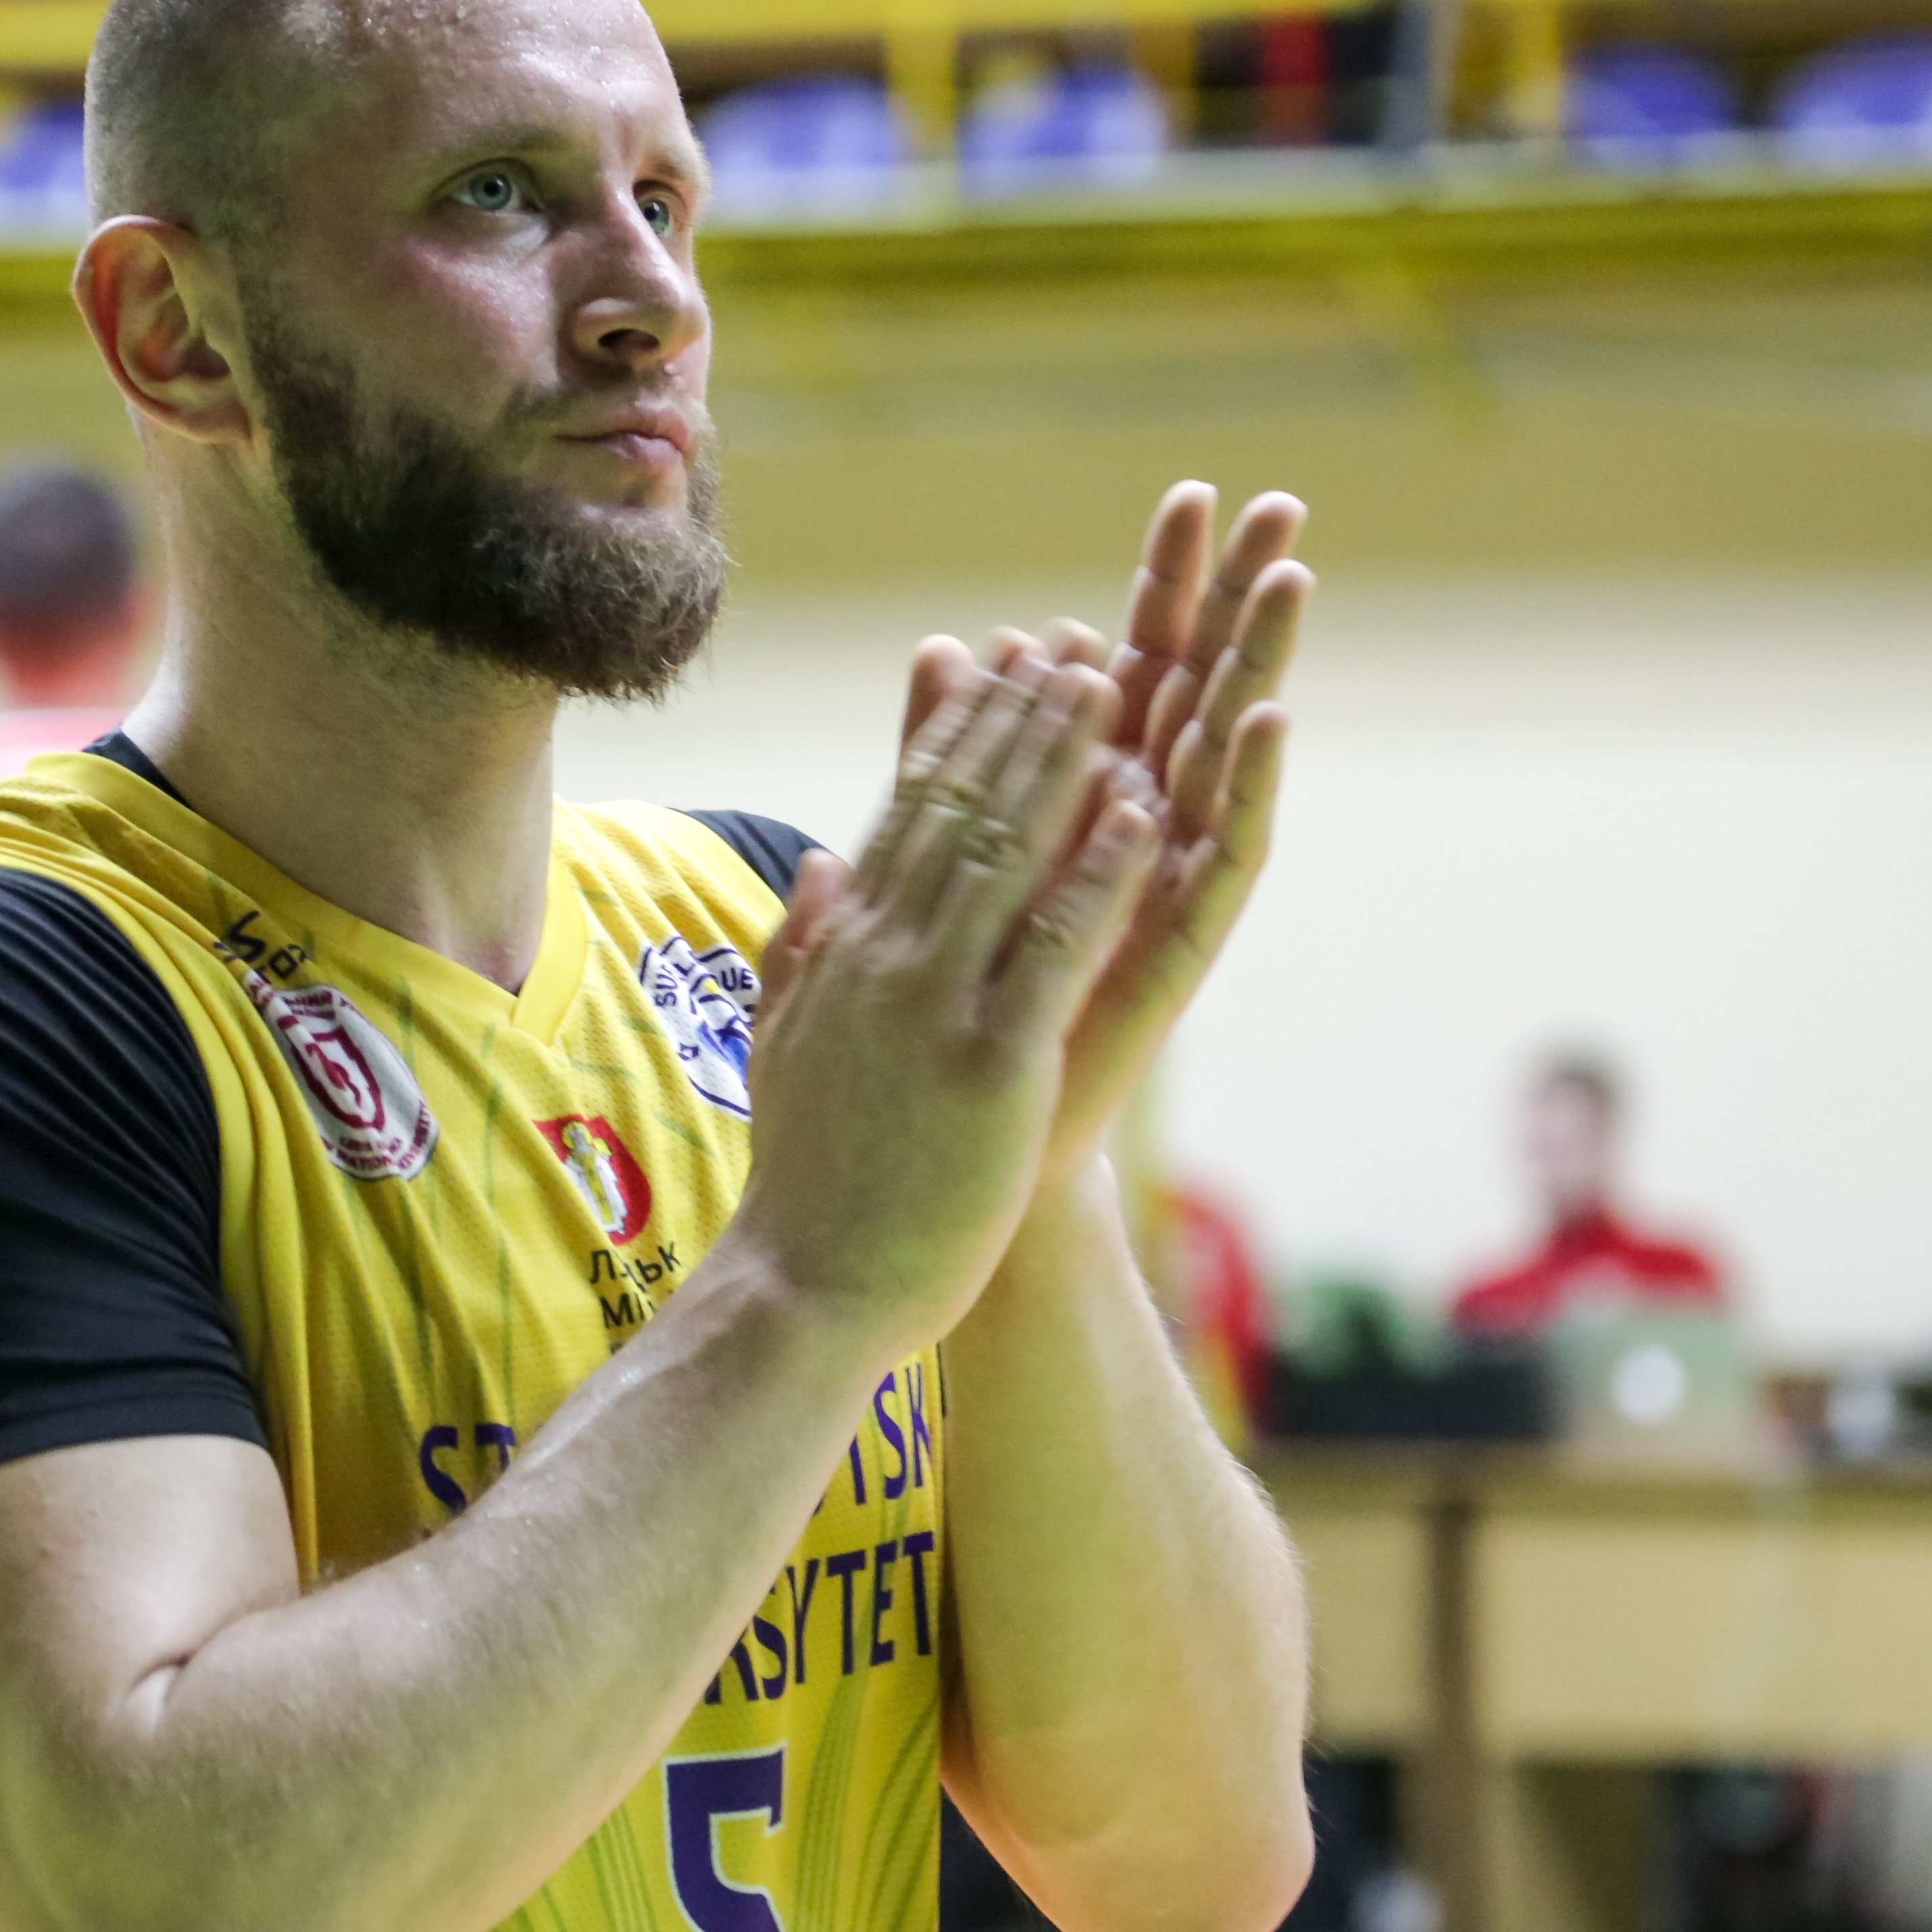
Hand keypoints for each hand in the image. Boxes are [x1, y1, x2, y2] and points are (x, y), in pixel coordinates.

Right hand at [726, 649, 1161, 1366]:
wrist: (803, 1291)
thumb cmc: (809, 1182)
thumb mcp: (789, 1039)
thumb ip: (807, 944)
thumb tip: (825, 860)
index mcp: (846, 951)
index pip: (906, 812)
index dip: (957, 730)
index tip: (999, 661)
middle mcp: (885, 958)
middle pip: (960, 809)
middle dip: (1018, 718)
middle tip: (1072, 641)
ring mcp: (936, 1005)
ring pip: (1009, 853)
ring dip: (1064, 760)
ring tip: (1115, 681)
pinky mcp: (993, 1062)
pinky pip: (1055, 945)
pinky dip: (1099, 871)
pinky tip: (1143, 809)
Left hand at [896, 482, 1310, 1178]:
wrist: (960, 1146)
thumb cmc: (959, 1011)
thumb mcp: (945, 854)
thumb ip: (944, 751)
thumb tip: (947, 643)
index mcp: (1095, 798)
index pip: (1141, 666)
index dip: (1166, 584)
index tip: (1196, 492)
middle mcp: (1151, 829)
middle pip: (1203, 689)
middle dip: (1238, 599)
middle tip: (1282, 502)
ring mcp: (1173, 883)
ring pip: (1229, 754)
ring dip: (1262, 667)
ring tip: (1295, 577)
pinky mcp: (1180, 942)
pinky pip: (1226, 854)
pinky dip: (1250, 784)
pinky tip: (1271, 717)